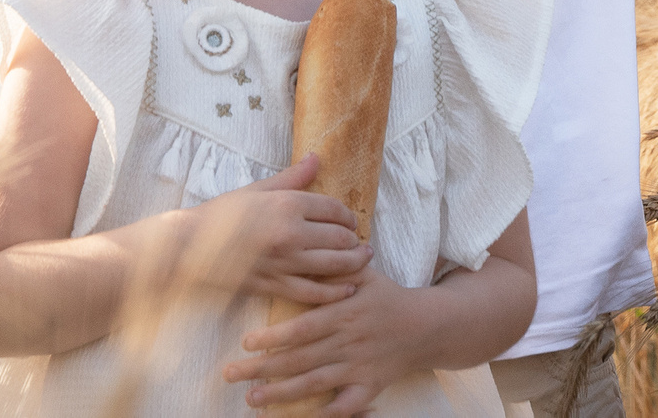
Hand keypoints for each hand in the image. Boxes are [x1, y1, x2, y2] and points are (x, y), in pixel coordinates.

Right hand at [180, 156, 369, 305]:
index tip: (351, 220)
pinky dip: (336, 292)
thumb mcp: (257, 189)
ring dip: (355, 263)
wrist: (191, 247)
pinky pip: (315, 292)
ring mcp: (284, 262)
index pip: (333, 209)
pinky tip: (348, 288)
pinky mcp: (276, 286)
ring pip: (334, 265)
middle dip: (355, 240)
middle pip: (340, 238)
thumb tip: (317, 157)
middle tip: (361, 242)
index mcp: (287, 204)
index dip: (347, 215)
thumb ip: (292, 178)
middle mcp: (290, 233)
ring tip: (364, 259)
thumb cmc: (221, 215)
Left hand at [224, 266, 424, 413]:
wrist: (426, 327)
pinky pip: (346, 406)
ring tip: (252, 399)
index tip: (247, 342)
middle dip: (263, 368)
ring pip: (316, 384)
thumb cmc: (387, 297)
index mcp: (345, 313)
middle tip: (231, 373)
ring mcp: (359, 368)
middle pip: (301, 359)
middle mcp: (349, 343)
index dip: (276, 337)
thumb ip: (333, 268)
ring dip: (282, 394)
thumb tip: (301, 256)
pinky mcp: (369, 388)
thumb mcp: (364, 274)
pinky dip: (327, 414)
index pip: (304, 328)